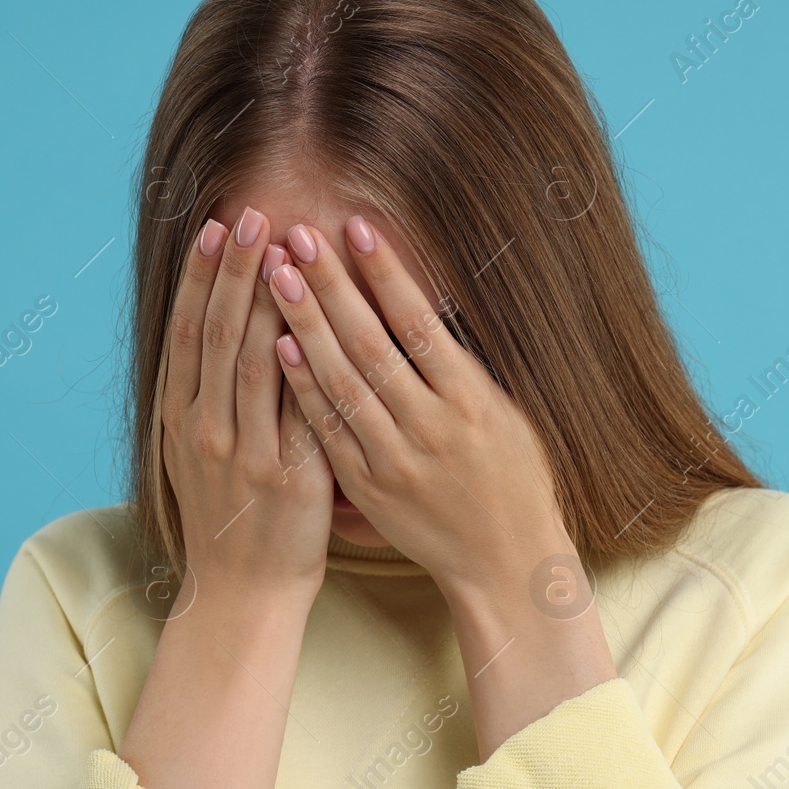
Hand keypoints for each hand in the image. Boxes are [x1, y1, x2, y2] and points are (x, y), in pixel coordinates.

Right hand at [161, 206, 335, 604]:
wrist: (242, 594)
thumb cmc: (229, 519)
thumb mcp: (197, 454)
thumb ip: (206, 396)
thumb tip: (223, 329)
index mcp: (180, 418)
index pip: (189, 331)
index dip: (202, 276)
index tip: (216, 226)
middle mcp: (204, 430)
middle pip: (219, 334)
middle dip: (235, 270)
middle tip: (252, 213)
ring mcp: (243, 453)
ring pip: (252, 363)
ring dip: (268, 301)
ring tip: (283, 248)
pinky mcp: (286, 477)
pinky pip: (295, 410)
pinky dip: (298, 366)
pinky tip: (308, 325)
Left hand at [264, 215, 574, 600]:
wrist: (504, 561)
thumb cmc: (512, 476)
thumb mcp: (504, 412)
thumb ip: (458, 364)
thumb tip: (414, 302)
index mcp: (472, 399)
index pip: (419, 324)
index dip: (385, 273)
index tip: (357, 227)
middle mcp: (432, 427)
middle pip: (370, 346)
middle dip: (330, 287)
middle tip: (298, 236)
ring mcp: (395, 460)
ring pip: (341, 384)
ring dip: (305, 327)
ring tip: (276, 277)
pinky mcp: (368, 488)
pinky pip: (328, 431)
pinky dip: (304, 388)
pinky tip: (279, 347)